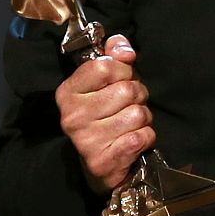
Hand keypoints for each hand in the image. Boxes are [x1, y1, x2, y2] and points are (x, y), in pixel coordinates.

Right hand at [55, 34, 152, 191]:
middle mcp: (72, 116)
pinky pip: (142, 136)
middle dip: (138, 95)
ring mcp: (86, 141)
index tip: (122, 79)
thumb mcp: (104, 80)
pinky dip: (146, 136)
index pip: (105, 65)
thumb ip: (114, 54)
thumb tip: (125, 51)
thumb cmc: (105, 114)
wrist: (100, 164)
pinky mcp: (103, 161)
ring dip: (143, 118)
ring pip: (138, 114)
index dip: (124, 70)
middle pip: (127, 90)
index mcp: (68, 92)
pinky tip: (134, 140)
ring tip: (131, 123)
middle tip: (129, 105)